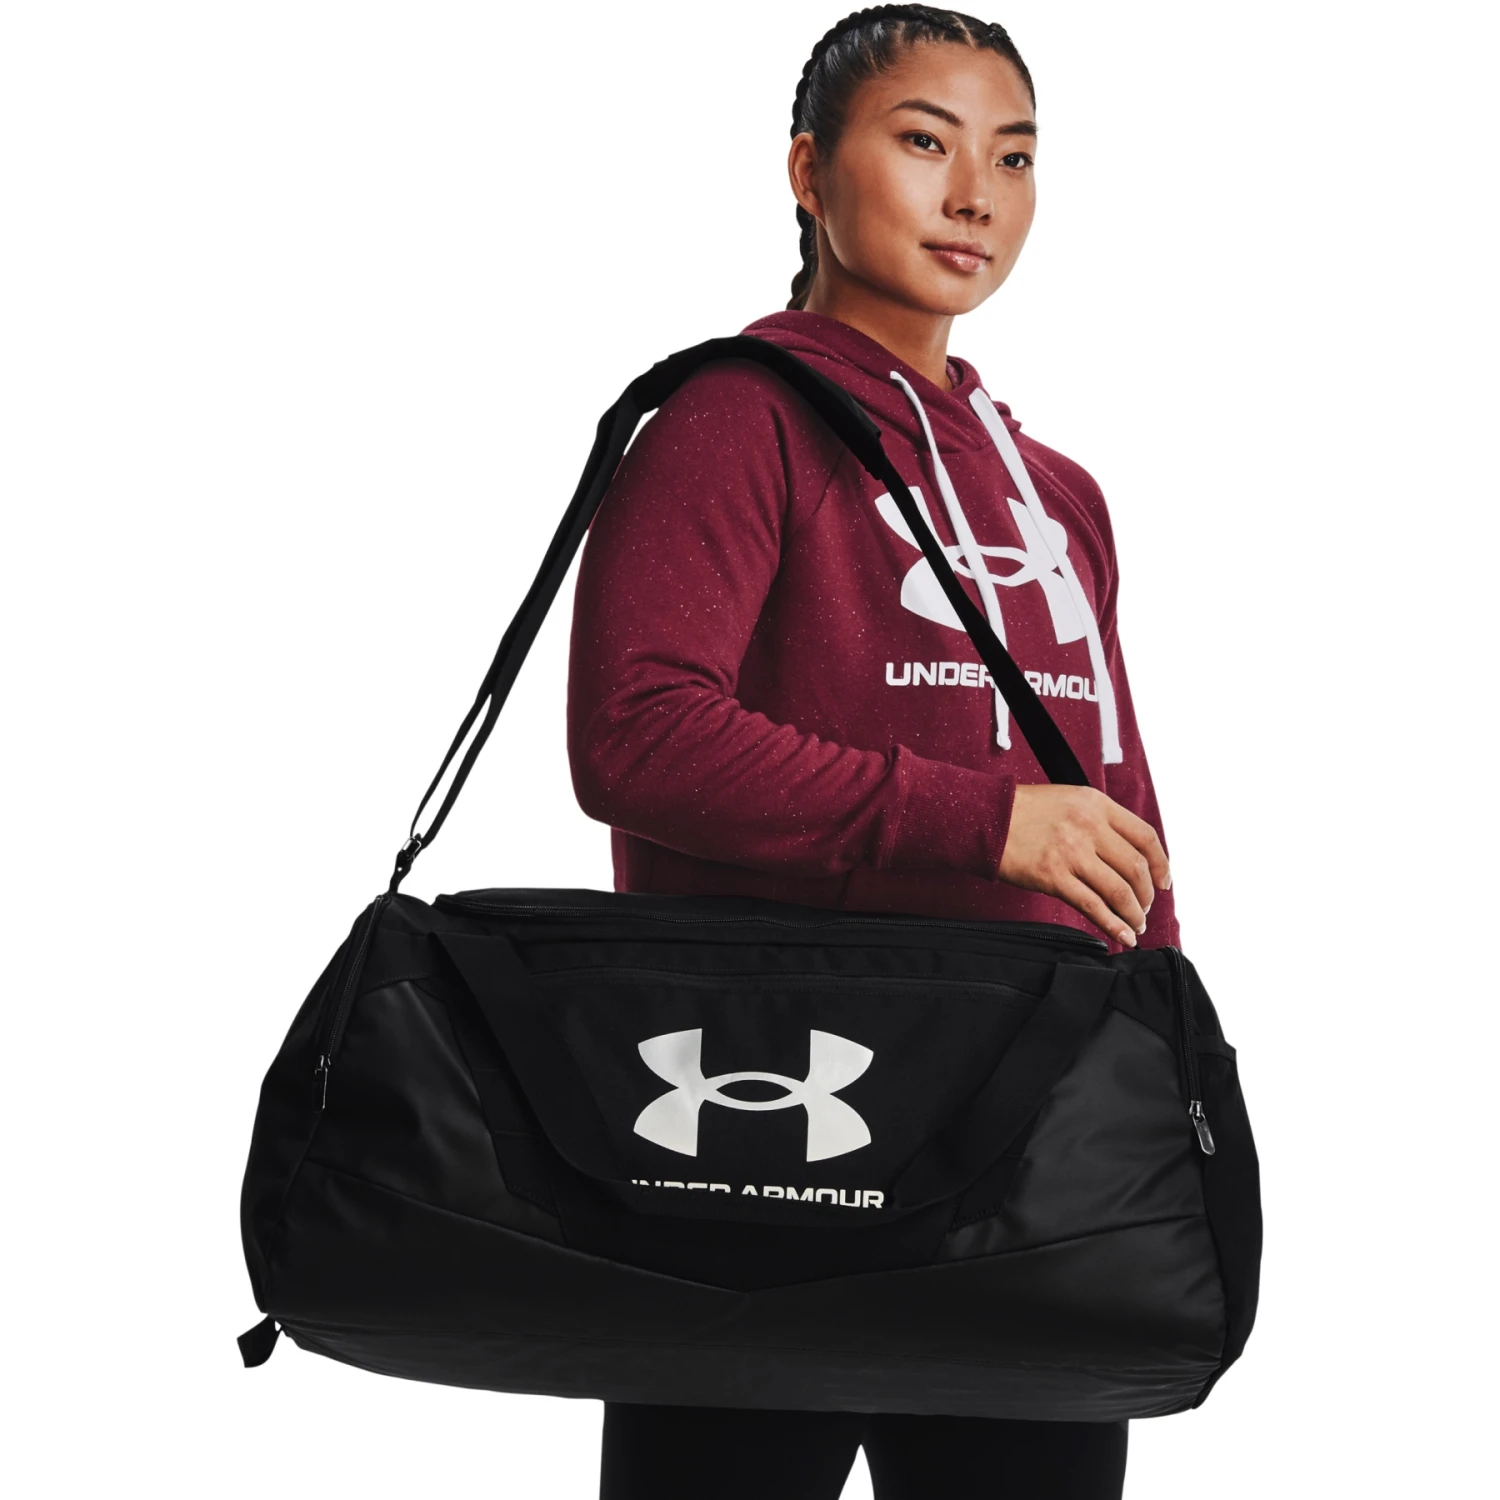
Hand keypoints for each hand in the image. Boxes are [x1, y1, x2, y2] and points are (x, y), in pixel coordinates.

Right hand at [997, 784, 1170, 946]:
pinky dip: (1113, 924)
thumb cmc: (1022, 809)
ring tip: (1135, 925)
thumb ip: (1098, 820)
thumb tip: (1124, 853)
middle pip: (1136, 868)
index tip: (1163, 881)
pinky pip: (1092, 906)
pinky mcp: (1053, 876)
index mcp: (1096, 804)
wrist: (985, 815)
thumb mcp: (1069, 800)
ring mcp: (1072, 852)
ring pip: (1120, 891)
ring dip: (1133, 914)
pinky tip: (1122, 935)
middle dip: (1146, 895)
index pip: (1145, 837)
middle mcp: (1089, 827)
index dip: (1161, 864)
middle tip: (1144, 908)